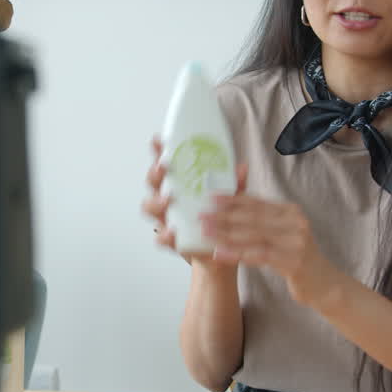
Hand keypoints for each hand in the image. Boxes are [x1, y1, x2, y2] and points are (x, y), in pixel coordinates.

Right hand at [141, 135, 247, 262]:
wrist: (219, 251)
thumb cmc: (220, 219)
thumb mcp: (231, 199)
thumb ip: (235, 184)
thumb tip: (241, 167)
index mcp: (181, 184)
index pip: (167, 163)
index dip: (159, 151)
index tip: (158, 140)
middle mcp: (169, 199)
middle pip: (153, 182)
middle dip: (154, 173)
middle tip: (163, 168)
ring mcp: (167, 219)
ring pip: (149, 207)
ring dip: (155, 202)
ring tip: (167, 201)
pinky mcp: (170, 240)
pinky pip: (160, 237)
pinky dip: (165, 235)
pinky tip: (172, 232)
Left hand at [200, 195, 345, 307]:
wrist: (324, 284)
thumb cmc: (298, 258)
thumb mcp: (284, 234)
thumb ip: (265, 222)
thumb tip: (234, 209)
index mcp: (291, 212)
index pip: (257, 202)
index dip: (233, 200)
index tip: (211, 198)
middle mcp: (296, 223)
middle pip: (253, 218)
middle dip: (224, 216)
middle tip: (202, 216)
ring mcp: (296, 242)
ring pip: (254, 236)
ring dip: (227, 234)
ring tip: (206, 233)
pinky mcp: (294, 262)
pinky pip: (259, 256)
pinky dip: (237, 254)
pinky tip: (220, 253)